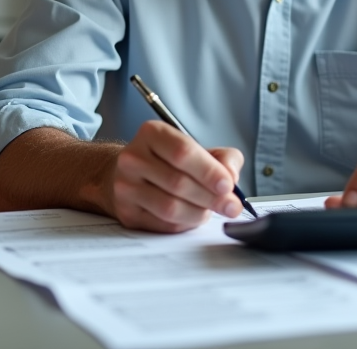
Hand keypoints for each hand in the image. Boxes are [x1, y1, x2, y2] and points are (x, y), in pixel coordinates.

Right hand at [111, 120, 244, 232]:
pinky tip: (192, 216)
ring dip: (199, 213)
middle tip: (230, 206)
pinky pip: (163, 223)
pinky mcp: (126, 212)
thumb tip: (231, 177)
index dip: (209, 171)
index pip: (183, 152)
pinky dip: (185, 223)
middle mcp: (133, 158)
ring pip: (170, 207)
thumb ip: (222, 158)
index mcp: (152, 134)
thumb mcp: (196, 148)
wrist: (128, 175)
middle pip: (178, 182)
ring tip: (210, 210)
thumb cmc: (167, 161)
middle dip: (211, 198)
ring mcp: (125, 186)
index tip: (228, 185)